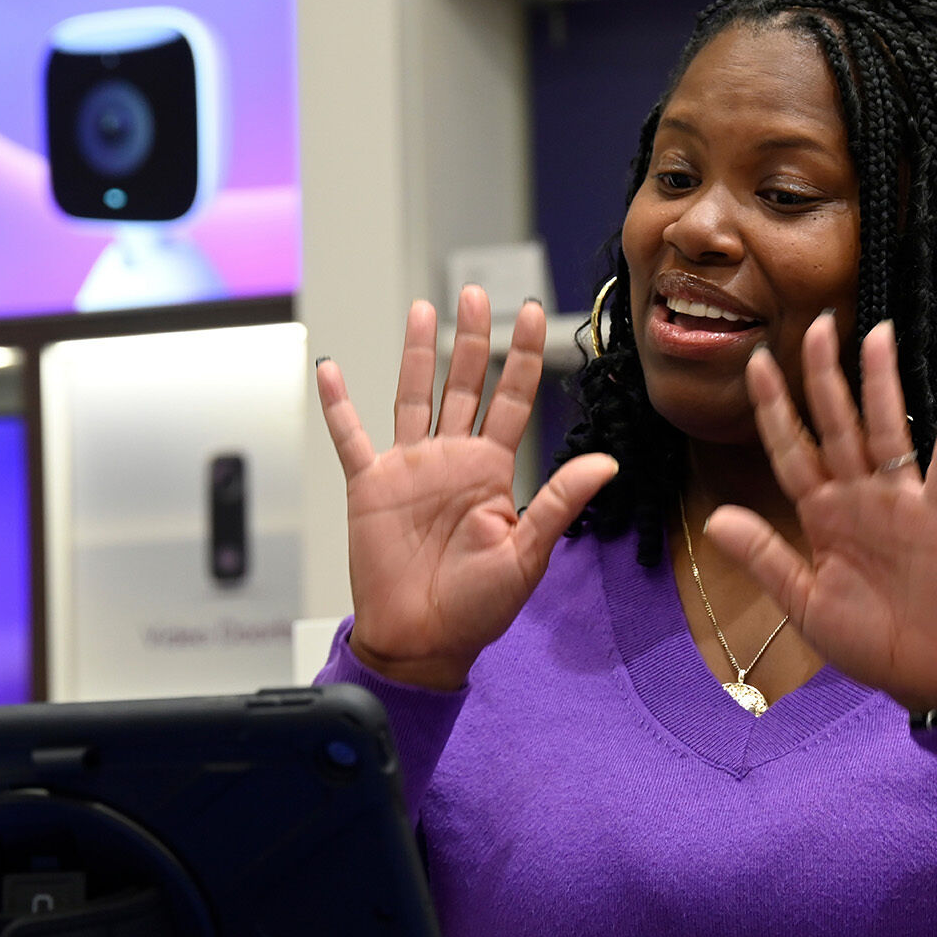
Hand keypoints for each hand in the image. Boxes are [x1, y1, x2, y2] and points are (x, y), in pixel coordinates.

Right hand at [316, 285, 618, 690]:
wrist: (422, 642)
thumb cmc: (477, 610)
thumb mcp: (527, 555)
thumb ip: (557, 502)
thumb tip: (604, 463)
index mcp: (492, 473)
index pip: (513, 400)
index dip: (523, 357)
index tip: (534, 314)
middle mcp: (452, 461)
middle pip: (464, 384)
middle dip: (473, 339)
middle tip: (479, 294)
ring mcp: (410, 469)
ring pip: (414, 396)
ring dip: (418, 354)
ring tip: (424, 310)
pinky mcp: (370, 487)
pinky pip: (351, 437)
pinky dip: (339, 404)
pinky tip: (332, 370)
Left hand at [702, 315, 936, 712]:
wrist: (925, 673)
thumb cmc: (866, 638)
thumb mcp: (802, 604)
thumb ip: (765, 557)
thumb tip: (714, 518)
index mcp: (821, 514)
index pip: (792, 449)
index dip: (773, 409)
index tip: (753, 364)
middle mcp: (858, 497)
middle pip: (836, 424)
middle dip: (823, 376)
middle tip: (816, 325)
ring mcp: (900, 503)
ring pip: (887, 431)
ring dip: (881, 384)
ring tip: (876, 335)